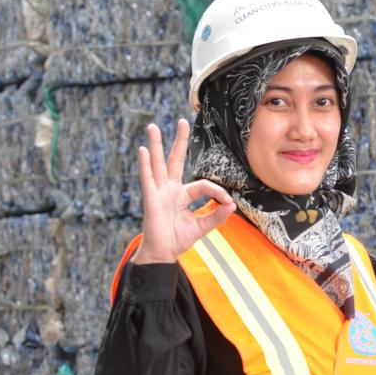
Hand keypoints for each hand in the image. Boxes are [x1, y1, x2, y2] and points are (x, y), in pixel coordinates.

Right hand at [133, 118, 235, 264]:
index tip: (228, 202)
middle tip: (183, 121)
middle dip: (179, 141)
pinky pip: (148, 179)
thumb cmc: (178, 240)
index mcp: (182, 195)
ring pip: (158, 164)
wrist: (163, 254)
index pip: (203, 184)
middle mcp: (170, 189)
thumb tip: (232, 205)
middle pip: (175, 160)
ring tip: (153, 127)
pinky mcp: (151, 199)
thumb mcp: (202, 226)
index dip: (217, 192)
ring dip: (156, 145)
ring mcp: (159, 192)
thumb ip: (216, 215)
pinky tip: (143, 150)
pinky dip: (145, 164)